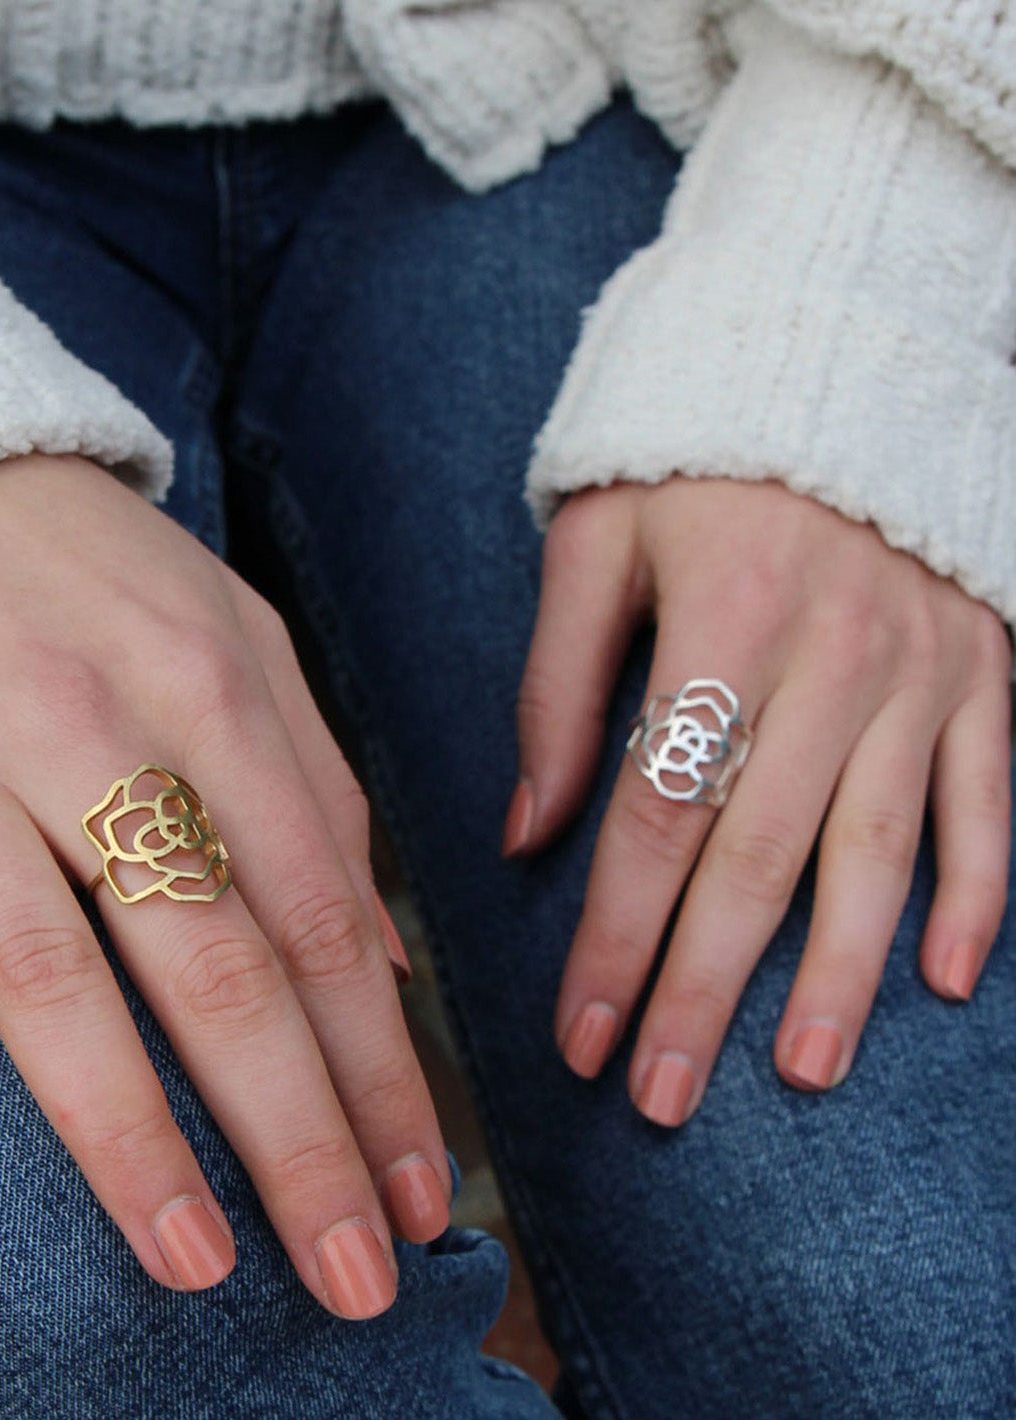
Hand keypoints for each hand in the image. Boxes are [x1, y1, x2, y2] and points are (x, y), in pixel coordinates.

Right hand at [0, 454, 448, 1312]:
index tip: (427, 1183)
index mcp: (223, 698)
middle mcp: (110, 737)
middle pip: (223, 972)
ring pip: (69, 987)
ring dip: (141, 1145)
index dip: (381, 1068)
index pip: (324, 920)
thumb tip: (388, 962)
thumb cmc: (115, 577)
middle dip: (301, 1136)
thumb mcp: (248, 646)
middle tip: (358, 1269)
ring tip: (208, 1265)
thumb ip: (322, 793)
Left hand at [508, 478, 1010, 1122]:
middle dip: (704, 988)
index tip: (579, 1034)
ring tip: (800, 1073)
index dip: (615, 937)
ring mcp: (923, 670)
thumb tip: (529, 834)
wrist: (838, 358)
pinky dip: (976, 892)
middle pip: (758, 857)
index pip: (658, 816)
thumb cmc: (692, 458)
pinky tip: (942, 981)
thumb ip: (557, 686)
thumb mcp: (596, 541)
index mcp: (724, 620)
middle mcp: (834, 656)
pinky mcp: (984, 669)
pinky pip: (991, 799)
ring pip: (879, 851)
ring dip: (840, 975)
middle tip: (663, 1096)